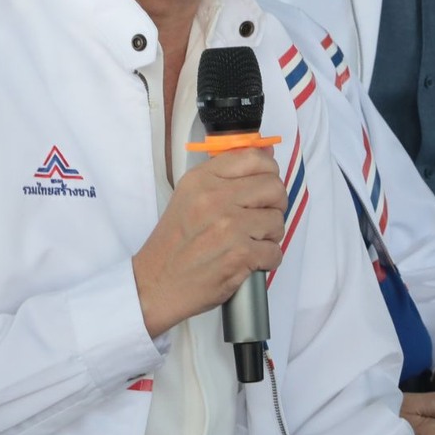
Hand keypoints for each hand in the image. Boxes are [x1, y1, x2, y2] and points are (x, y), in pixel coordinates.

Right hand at [131, 146, 285, 338]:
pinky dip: (267, 260)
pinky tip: (249, 261)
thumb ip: (226, 175)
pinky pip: (275, 251)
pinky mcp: (240, 256)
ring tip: (251, 241)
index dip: (268, 171)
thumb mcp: (190, 196)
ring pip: (277, 221)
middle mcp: (215, 199)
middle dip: (275, 204)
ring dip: (270, 235)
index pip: (254, 157)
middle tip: (261, 217)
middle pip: (274, 187)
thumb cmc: (174, 243)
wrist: (156, 283)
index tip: (264, 185)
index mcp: (202, 180)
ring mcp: (229, 227)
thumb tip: (266, 152)